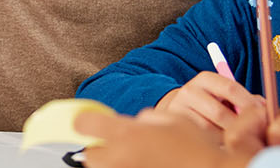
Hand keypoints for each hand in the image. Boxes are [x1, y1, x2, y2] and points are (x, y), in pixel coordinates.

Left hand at [74, 108, 252, 167]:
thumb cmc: (196, 147)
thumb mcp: (173, 119)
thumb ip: (147, 117)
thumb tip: (136, 122)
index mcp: (127, 133)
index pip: (83, 123)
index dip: (86, 121)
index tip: (90, 122)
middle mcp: (120, 156)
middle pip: (89, 155)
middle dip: (98, 150)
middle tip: (113, 147)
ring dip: (111, 163)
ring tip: (131, 158)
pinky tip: (142, 165)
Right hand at [156, 72, 266, 134]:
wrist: (181, 108)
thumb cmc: (213, 101)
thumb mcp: (225, 94)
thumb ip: (245, 98)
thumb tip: (265, 106)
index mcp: (205, 79)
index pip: (230, 88)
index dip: (248, 102)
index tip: (262, 115)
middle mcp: (189, 91)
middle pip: (220, 113)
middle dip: (239, 125)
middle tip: (253, 133)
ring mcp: (180, 109)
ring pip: (210, 129)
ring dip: (227, 136)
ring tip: (237, 138)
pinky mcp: (177, 126)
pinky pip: (201, 139)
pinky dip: (216, 142)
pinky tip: (223, 141)